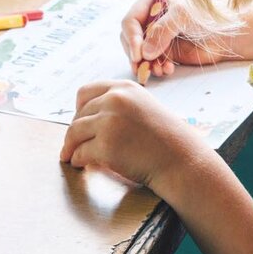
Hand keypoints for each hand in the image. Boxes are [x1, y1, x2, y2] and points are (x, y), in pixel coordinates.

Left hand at [59, 80, 207, 191]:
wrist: (182, 160)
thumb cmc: (166, 139)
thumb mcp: (144, 107)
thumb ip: (120, 105)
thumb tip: (88, 116)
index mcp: (124, 88)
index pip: (85, 92)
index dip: (79, 109)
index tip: (79, 122)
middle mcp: (115, 100)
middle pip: (78, 114)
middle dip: (75, 130)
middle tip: (74, 143)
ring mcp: (109, 122)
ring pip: (74, 132)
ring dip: (70, 146)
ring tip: (70, 155)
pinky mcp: (106, 146)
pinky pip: (80, 153)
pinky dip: (77, 160)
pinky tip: (82, 164)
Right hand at [120, 0, 236, 78]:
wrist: (227, 34)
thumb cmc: (206, 16)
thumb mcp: (182, 16)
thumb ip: (162, 32)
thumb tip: (144, 53)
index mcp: (151, 2)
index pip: (130, 21)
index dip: (132, 38)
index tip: (138, 55)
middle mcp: (151, 18)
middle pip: (131, 38)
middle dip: (136, 54)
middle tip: (143, 67)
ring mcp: (157, 36)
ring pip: (140, 53)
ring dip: (146, 64)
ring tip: (160, 71)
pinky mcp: (164, 51)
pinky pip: (152, 62)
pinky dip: (157, 68)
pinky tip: (168, 70)